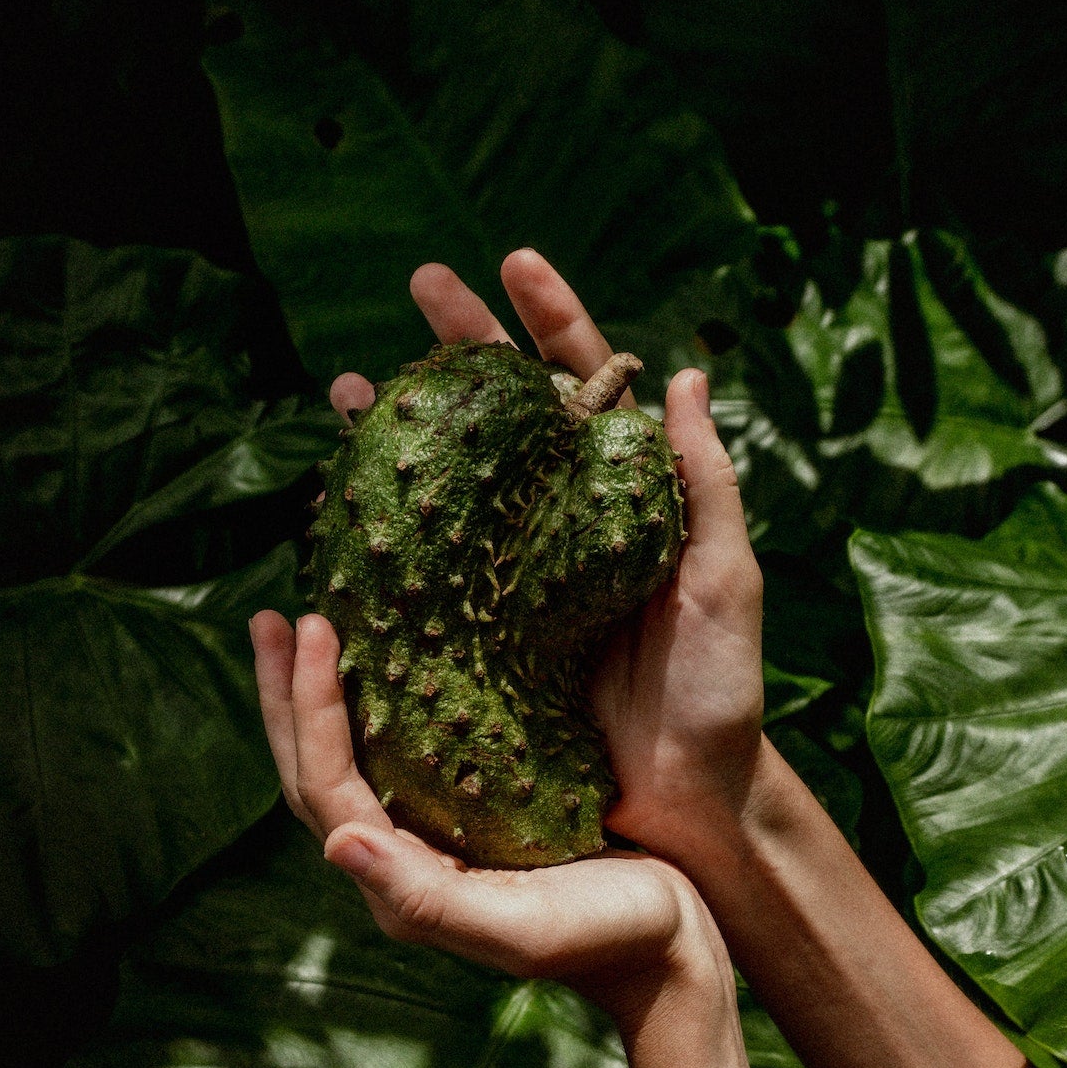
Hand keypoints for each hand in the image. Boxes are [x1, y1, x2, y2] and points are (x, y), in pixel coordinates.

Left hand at [249, 610, 732, 1033]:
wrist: (669, 954)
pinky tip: (384, 663)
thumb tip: (335, 845)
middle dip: (284, 697)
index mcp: (403, 887)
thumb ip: (429, 899)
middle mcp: (401, 864)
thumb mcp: (523, 927)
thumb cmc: (608, 937)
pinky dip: (372, 707)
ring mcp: (431, 842)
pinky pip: (397, 758)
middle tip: (270, 618)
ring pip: (346, 764)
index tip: (316, 626)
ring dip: (314, 700)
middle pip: (313, 774)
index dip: (310, 709)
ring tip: (299, 629)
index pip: (328, 788)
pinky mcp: (469, 821)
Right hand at [328, 250, 766, 859]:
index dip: (552, 322)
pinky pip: (423, 573)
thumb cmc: (720, 692)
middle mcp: (563, 525)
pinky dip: (382, 531)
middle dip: (461, 349)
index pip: (586, 387)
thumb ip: (703, 483)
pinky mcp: (480, 638)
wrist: (686, 806)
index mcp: (624, 498)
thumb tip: (687, 372)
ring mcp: (515, 579)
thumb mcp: (724, 581)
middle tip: (418, 286)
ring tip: (348, 390)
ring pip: (450, 484)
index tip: (513, 261)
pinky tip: (342, 499)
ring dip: (402, 431)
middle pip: (503, 418)